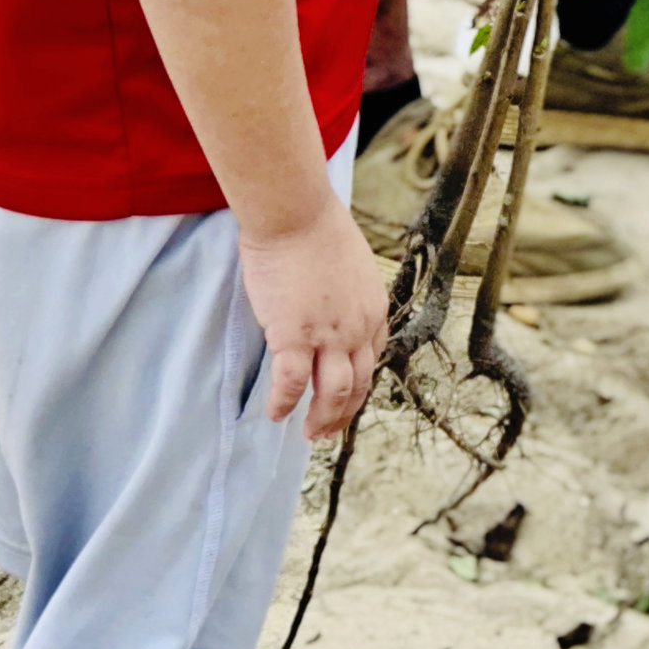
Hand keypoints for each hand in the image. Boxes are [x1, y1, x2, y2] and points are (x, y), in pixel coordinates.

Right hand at [236, 203, 388, 442]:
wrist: (295, 215)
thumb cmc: (315, 229)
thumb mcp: (349, 265)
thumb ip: (346, 294)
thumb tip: (331, 306)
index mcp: (374, 310)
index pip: (372, 361)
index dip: (359, 387)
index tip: (348, 401)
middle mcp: (358, 329)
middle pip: (357, 385)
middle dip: (343, 414)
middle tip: (328, 431)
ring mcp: (329, 336)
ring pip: (333, 393)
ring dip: (321, 419)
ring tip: (309, 433)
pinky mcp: (295, 337)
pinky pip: (292, 384)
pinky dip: (284, 404)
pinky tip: (274, 414)